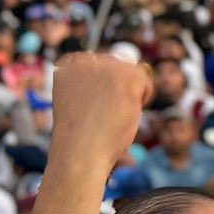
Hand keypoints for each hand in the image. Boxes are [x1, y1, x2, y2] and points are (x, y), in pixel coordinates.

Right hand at [47, 53, 149, 184]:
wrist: (79, 153)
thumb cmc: (81, 136)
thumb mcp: (83, 100)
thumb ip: (100, 82)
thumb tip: (142, 67)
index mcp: (67, 66)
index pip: (99, 66)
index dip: (103, 90)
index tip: (90, 109)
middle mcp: (85, 60)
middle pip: (118, 68)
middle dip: (117, 92)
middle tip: (100, 115)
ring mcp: (105, 65)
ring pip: (132, 75)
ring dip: (129, 96)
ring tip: (110, 115)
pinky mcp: (126, 74)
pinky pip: (145, 82)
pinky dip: (141, 99)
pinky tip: (123, 113)